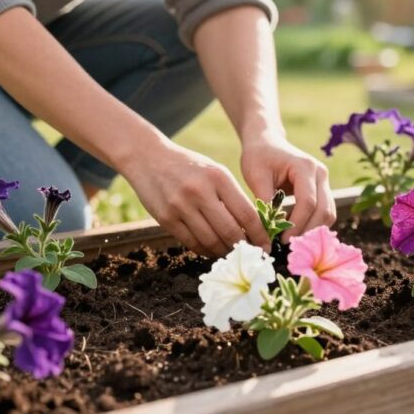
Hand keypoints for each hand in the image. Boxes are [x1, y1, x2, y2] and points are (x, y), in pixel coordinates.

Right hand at [119, 139, 270, 255]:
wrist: (148, 158)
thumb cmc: (188, 167)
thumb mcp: (214, 172)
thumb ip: (232, 196)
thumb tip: (252, 228)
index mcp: (218, 177)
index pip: (247, 214)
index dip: (259, 235)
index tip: (266, 246)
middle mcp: (200, 191)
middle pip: (230, 231)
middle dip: (243, 247)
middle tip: (250, 254)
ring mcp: (181, 206)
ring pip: (211, 241)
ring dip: (224, 251)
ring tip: (230, 252)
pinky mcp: (166, 219)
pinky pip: (192, 242)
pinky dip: (205, 250)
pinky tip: (211, 249)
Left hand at [240, 134, 335, 242]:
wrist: (266, 142)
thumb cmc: (258, 157)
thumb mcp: (256, 176)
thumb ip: (265, 201)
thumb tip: (270, 231)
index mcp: (305, 167)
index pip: (308, 202)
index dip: (297, 224)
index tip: (282, 240)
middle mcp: (320, 173)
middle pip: (324, 210)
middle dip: (307, 231)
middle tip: (288, 246)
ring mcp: (324, 181)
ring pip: (328, 214)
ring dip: (312, 230)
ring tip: (291, 241)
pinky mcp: (322, 190)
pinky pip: (324, 212)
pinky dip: (312, 225)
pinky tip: (294, 233)